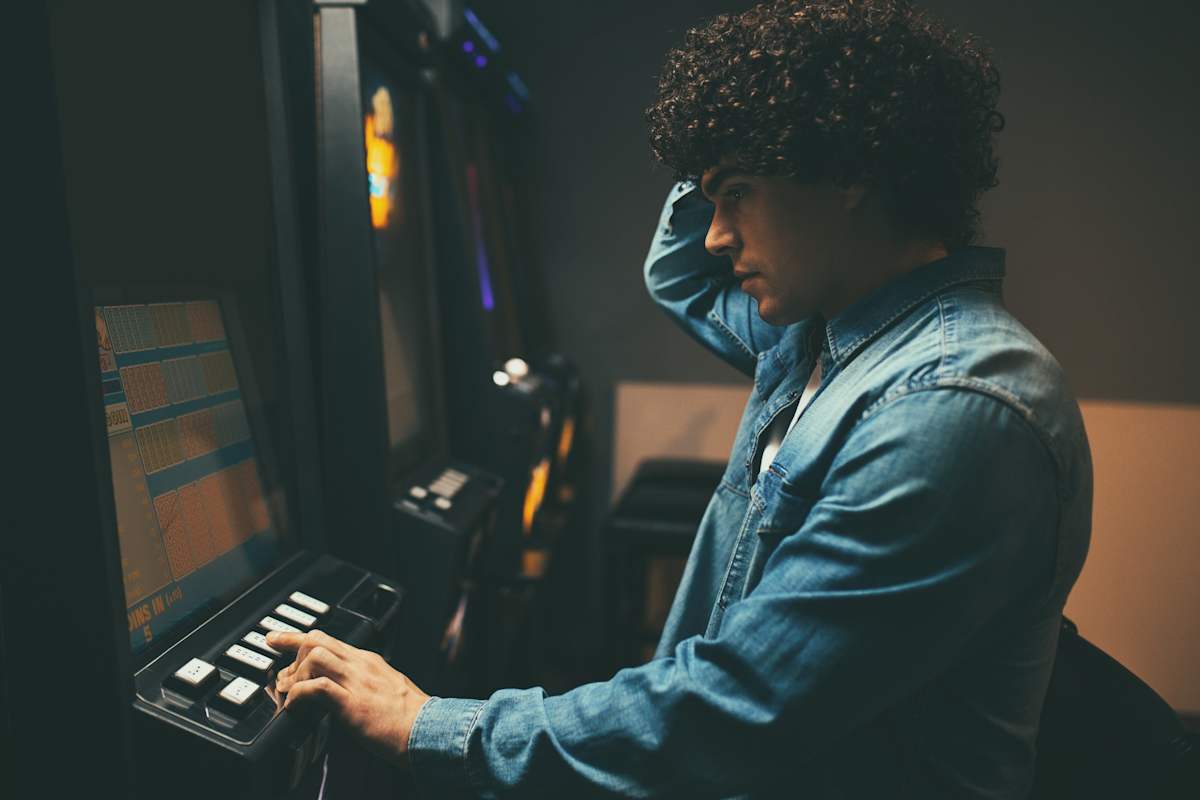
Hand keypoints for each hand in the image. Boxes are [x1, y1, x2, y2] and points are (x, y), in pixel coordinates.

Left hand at [267, 629, 429, 765]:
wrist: (428, 730)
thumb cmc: (411, 716)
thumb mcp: (387, 689)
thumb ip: (364, 685)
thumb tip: (342, 693)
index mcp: (368, 661)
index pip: (329, 639)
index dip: (299, 639)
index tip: (280, 639)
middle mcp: (360, 665)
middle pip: (317, 639)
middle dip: (290, 651)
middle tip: (278, 671)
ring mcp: (356, 681)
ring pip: (314, 656)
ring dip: (295, 675)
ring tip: (290, 693)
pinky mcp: (352, 702)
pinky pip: (316, 688)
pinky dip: (298, 696)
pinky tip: (295, 707)